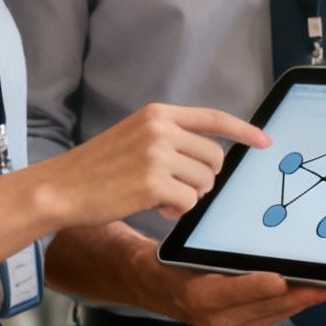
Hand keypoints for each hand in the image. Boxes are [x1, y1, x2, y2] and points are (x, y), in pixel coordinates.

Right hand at [35, 103, 268, 227]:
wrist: (60, 187)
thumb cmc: (97, 169)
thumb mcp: (135, 137)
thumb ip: (170, 138)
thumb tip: (211, 158)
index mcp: (157, 113)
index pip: (213, 117)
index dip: (244, 131)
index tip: (265, 141)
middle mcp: (160, 129)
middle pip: (215, 158)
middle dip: (205, 178)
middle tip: (179, 188)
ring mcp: (157, 155)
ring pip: (205, 182)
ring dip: (189, 196)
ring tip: (159, 197)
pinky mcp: (153, 184)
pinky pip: (189, 202)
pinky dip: (177, 211)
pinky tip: (155, 208)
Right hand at [145, 262, 325, 325]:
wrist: (153, 286)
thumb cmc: (172, 262)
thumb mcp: (186, 250)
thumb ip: (217, 253)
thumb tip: (254, 243)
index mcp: (197, 294)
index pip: (233, 291)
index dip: (259, 287)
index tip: (282, 280)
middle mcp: (212, 317)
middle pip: (260, 308)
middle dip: (294, 297)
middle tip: (323, 284)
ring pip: (268, 317)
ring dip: (297, 305)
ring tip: (323, 291)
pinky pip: (266, 321)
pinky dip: (286, 310)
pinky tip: (304, 299)